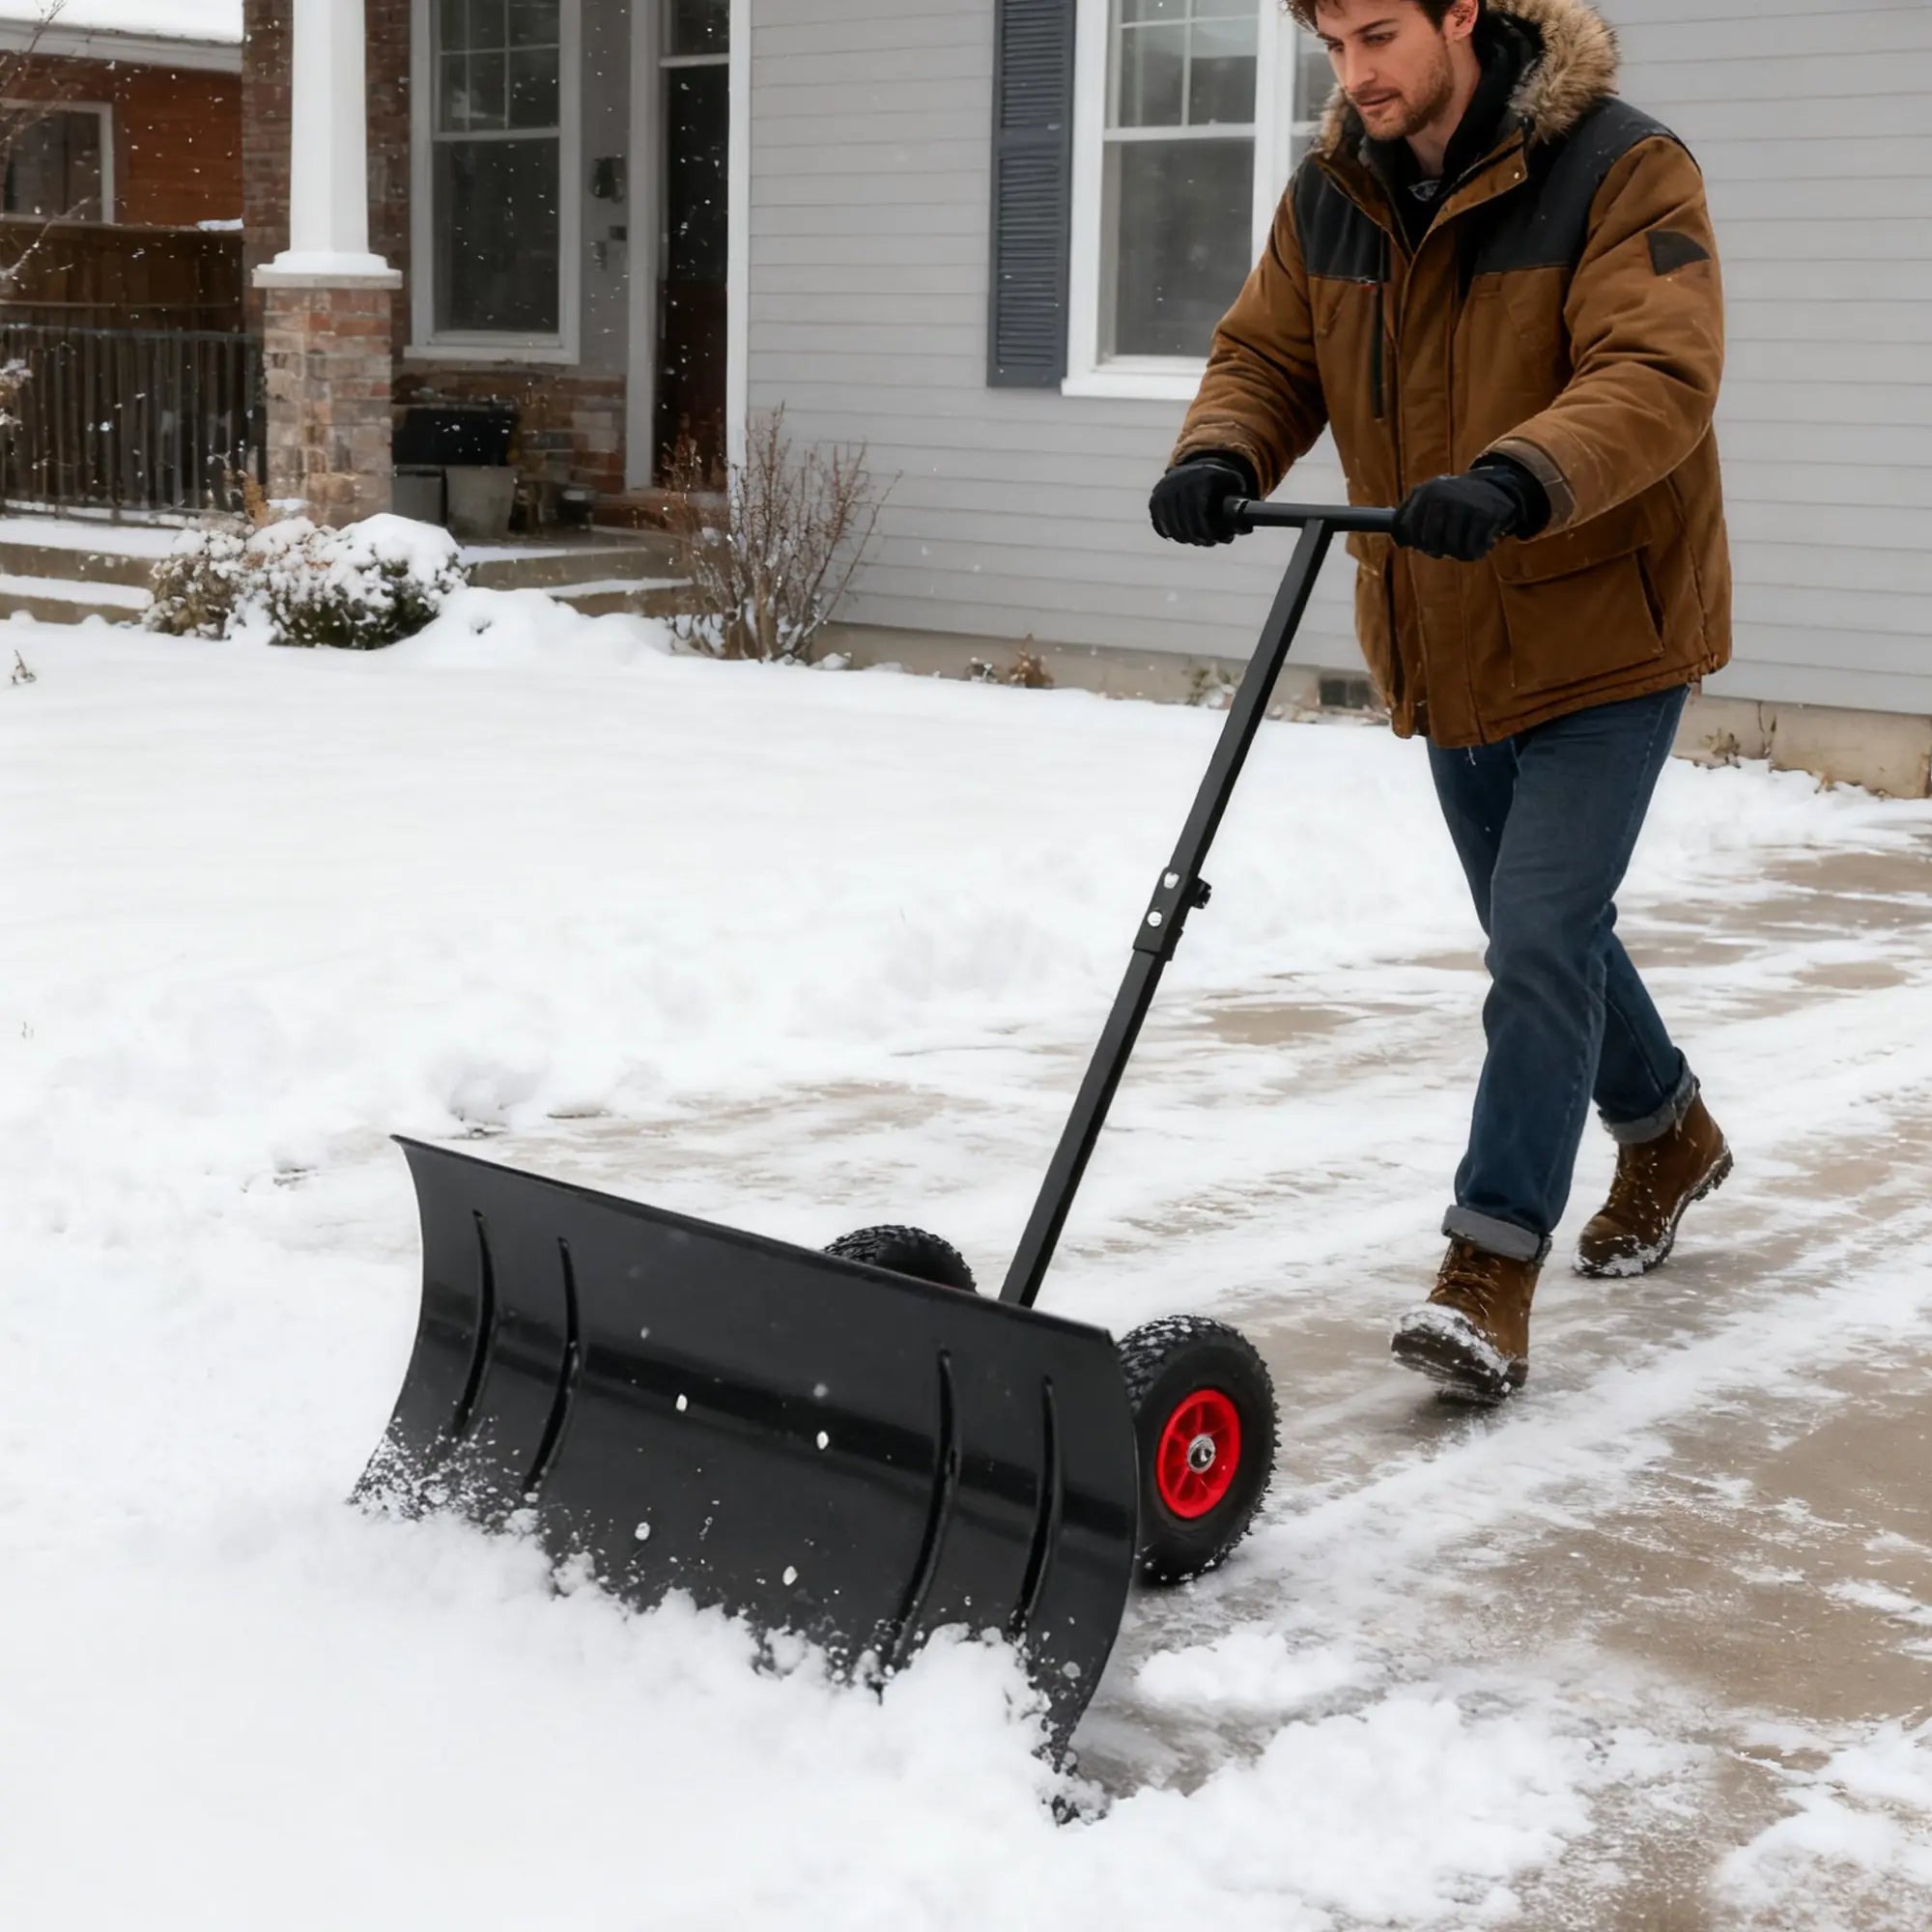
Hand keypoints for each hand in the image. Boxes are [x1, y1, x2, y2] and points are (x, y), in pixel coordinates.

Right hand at [1149, 455, 1256, 547]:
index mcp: (1197, 480)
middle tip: (1205, 542)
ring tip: (1193, 540)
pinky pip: (1158, 523)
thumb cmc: (1215, 478)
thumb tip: (1246, 526)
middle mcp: (1177, 485)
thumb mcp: (1231, 479)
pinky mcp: (1154, 500)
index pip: (1199, 513)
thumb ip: (1242, 499)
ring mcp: (1163, 492)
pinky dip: (1166, 531)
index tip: (1211, 540)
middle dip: (1196, 537)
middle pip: (1184, 522)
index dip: (1205, 531)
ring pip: (1171, 525)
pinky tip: (1175, 535)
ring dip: (1182, 537)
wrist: (1190, 465)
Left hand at [1393, 464, 1541, 560]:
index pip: (1408, 530)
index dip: (1417, 542)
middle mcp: (1442, 496)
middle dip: (1437, 549)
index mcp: (1425, 492)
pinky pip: (1470, 549)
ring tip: (1464, 542)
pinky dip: (1474, 551)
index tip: (1425, 543)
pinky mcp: (1484, 514)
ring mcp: (1463, 504)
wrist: (1495, 487)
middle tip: (1446, 546)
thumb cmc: (1454, 501)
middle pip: (1429, 542)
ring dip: (1458, 552)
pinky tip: (1479, 540)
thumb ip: (1407, 517)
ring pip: (1451, 548)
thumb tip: (1398, 539)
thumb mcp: (1429, 500)